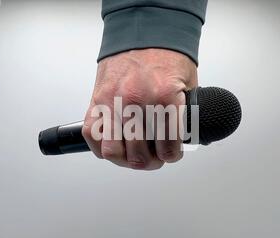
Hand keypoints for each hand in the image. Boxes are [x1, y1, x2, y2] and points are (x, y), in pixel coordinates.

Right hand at [82, 48, 197, 169]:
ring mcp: (113, 102)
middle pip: (140, 156)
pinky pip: (92, 135)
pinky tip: (114, 146)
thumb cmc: (166, 58)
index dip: (171, 156)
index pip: (168, 147)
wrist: (144, 32)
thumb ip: (184, 116)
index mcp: (165, 98)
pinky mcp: (97, 100)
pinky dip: (101, 147)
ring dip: (125, 160)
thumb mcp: (188, 86)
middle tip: (154, 158)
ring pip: (113, 152)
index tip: (170, 154)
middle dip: (150, 162)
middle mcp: (137, 102)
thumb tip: (183, 141)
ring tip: (133, 156)